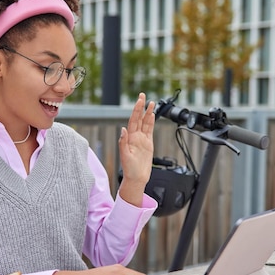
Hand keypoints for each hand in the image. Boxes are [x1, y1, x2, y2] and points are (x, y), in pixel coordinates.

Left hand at [118, 92, 154, 206]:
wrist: (137, 178)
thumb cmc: (129, 169)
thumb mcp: (125, 156)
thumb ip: (123, 142)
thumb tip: (123, 129)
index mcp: (129, 138)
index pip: (133, 120)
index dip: (136, 110)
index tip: (139, 101)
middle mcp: (135, 137)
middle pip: (139, 118)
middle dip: (141, 107)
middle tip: (143, 95)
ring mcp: (142, 140)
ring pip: (145, 123)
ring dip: (147, 113)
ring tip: (151, 103)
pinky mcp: (148, 144)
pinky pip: (150, 130)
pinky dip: (151, 122)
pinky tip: (152, 115)